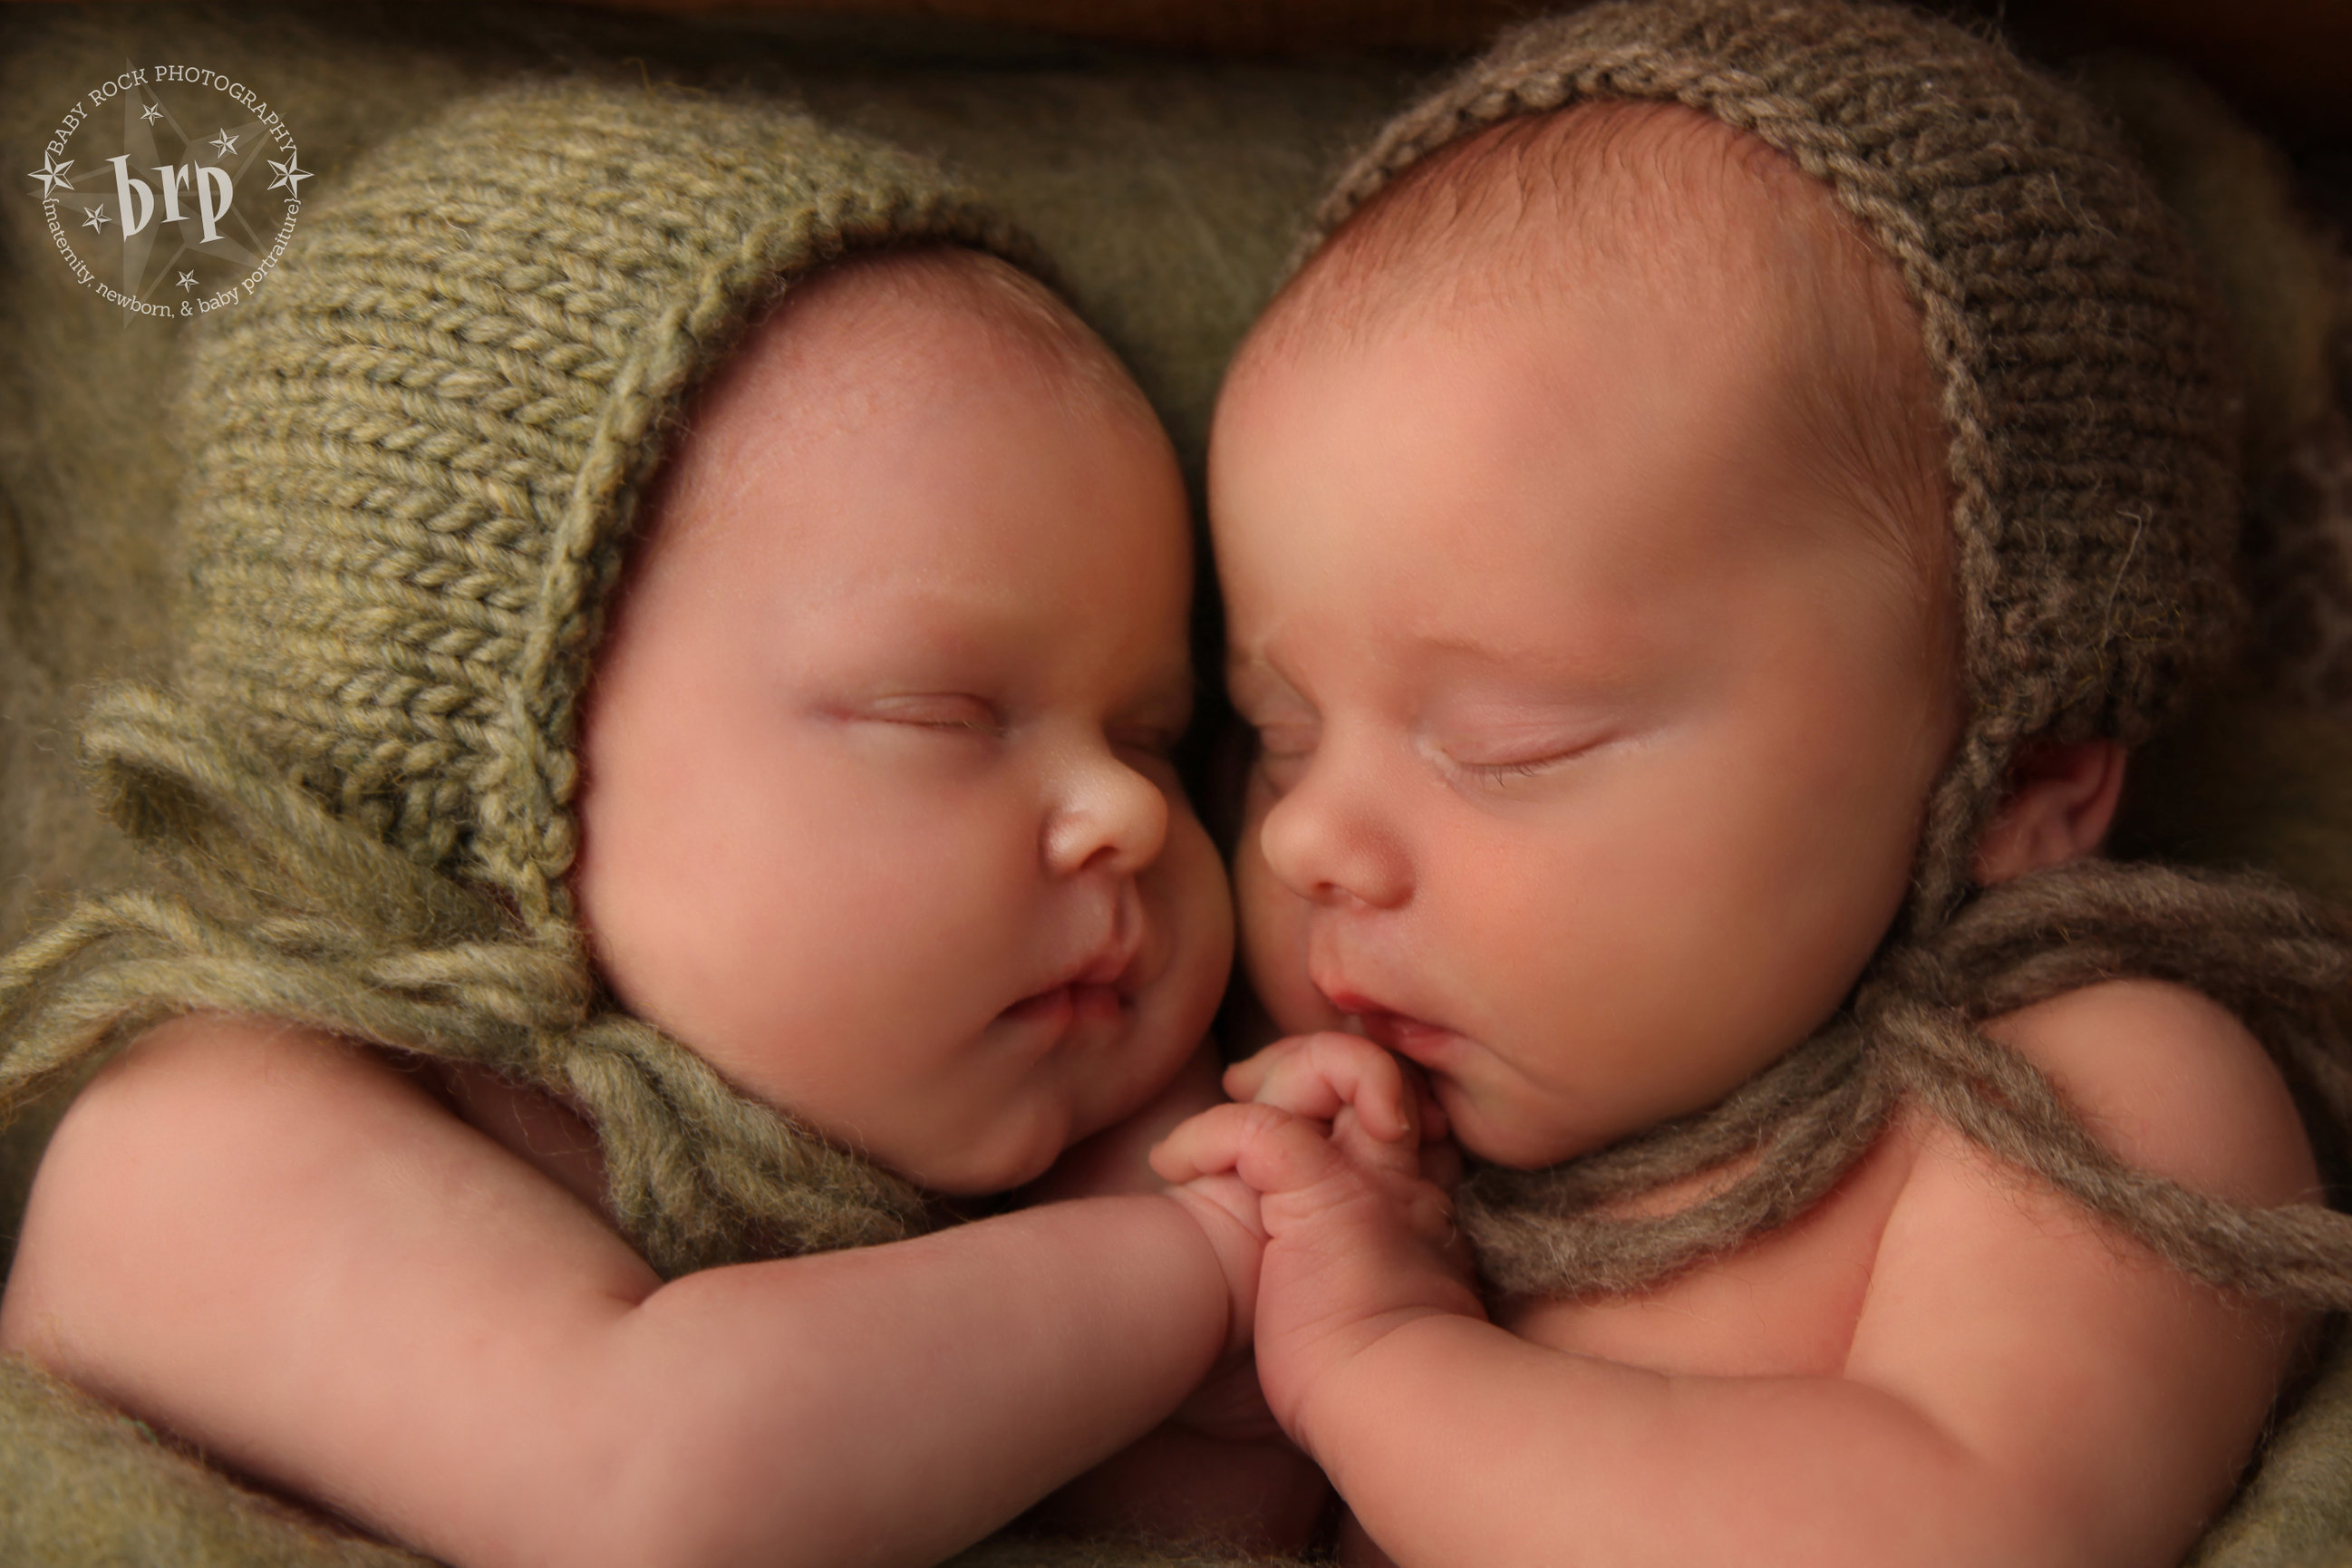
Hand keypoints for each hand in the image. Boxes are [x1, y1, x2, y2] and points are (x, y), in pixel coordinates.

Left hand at [1153, 1034, 1482, 1441]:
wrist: (1389, 1406)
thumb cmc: (1359, 1385)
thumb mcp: (1364, 1307)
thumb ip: (1345, 1269)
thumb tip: (1282, 1268)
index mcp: (1413, 1205)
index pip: (1398, 1109)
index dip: (1357, 1093)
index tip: (1308, 1120)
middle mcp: (1399, 1178)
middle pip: (1379, 1068)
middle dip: (1316, 1061)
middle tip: (1250, 1084)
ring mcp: (1365, 1179)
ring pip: (1337, 1064)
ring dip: (1276, 1068)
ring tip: (1231, 1093)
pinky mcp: (1320, 1194)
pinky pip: (1257, 1126)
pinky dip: (1205, 1134)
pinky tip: (1171, 1165)